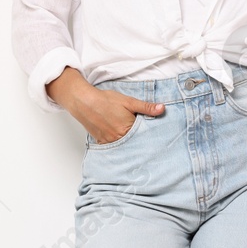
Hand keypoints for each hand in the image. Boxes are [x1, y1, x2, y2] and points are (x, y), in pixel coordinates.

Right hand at [48, 67, 164, 142]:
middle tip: (145, 139)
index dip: (149, 135)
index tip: (154, 135)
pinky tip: (121, 139)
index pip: (144, 136)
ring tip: (133, 139)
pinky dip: (119, 144)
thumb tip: (162, 109)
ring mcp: (109, 142)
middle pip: (134, 143)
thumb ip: (146, 107)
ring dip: (130, 143)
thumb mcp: (129, 101)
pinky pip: (114, 147)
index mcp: (128, 129)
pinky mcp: (102, 142)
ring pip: (125, 146)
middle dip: (140, 141)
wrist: (84, 101)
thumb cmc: (105, 101)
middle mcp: (118, 139)